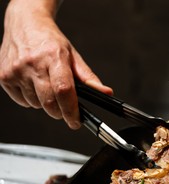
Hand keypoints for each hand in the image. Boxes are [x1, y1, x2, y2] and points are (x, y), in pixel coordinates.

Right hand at [0, 0, 112, 128]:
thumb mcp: (73, 57)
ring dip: (45, 104)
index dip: (71, 111)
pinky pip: (22, 101)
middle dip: (60, 112)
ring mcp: (16, 70)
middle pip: (49, 103)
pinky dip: (30, 99)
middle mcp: (33, 64)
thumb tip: (105, 93)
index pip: (64, 91)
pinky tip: (33, 85)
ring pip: (35, 104)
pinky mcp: (4, 76)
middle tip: (64, 108)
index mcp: (54, 58)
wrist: (25, 24)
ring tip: (46, 86)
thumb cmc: (50, 41)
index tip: (76, 121)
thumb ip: (89, 78)